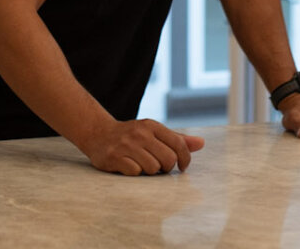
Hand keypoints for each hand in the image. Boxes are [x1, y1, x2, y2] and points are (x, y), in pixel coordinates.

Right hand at [75, 118, 205, 175]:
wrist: (98, 133)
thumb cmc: (131, 136)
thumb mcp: (153, 132)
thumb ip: (177, 139)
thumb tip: (201, 143)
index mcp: (152, 126)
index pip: (179, 144)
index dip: (185, 159)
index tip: (182, 167)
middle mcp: (140, 133)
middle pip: (169, 159)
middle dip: (167, 167)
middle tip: (159, 166)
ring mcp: (126, 145)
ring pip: (153, 168)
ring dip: (150, 171)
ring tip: (142, 165)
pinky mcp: (114, 157)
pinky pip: (136, 172)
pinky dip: (135, 173)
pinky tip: (129, 166)